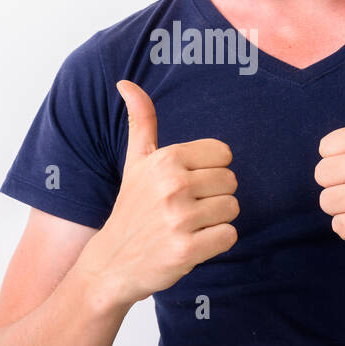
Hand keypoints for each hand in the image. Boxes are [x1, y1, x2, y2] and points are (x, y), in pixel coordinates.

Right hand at [82, 80, 238, 307]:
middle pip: (231, 182)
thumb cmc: (132, 208)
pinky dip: (215, 243)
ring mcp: (179, 218)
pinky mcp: (187, 250)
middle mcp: (173, 185)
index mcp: (166, 159)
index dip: (210, 172)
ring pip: (232, 209)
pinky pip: (229, 236)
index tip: (187, 185)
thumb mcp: (135, 161)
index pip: (223, 154)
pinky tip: (192, 244)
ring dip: (215, 221)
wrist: (112, 262)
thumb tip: (126, 83)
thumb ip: (141, 121)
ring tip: (187, 227)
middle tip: (186, 210)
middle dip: (214, 198)